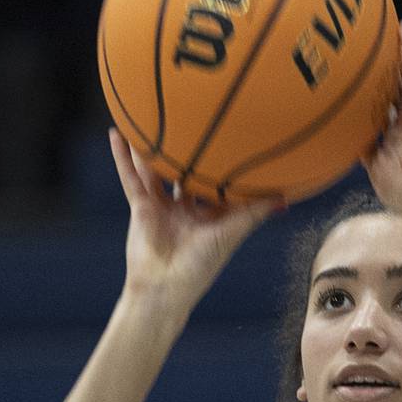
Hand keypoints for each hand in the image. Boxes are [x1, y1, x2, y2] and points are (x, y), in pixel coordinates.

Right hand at [110, 129, 281, 321]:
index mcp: (210, 214)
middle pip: (186, 170)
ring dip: (151, 144)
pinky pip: (131, 177)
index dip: (224, 162)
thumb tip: (285, 199)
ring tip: (148, 113)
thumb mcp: (230, 234)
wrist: (165, 288)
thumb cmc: (201, 266)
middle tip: (192, 114)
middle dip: (188, 147)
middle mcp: (186, 207)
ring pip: (155, 168)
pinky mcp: (141, 207)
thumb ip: (254, 213)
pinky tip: (116, 133)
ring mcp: (162, 205)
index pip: (218, 182)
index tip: (234, 135)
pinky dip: (123, 157)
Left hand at [363, 21, 401, 228]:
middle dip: (385, 63)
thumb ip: (362, 147)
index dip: (370, 88)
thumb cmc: (401, 191)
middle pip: (394, 83)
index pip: (381, 104)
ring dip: (398, 49)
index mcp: (394, 133)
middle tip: (371, 38)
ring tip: (389, 24)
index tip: (353, 73)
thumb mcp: (373, 166)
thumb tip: (341, 134)